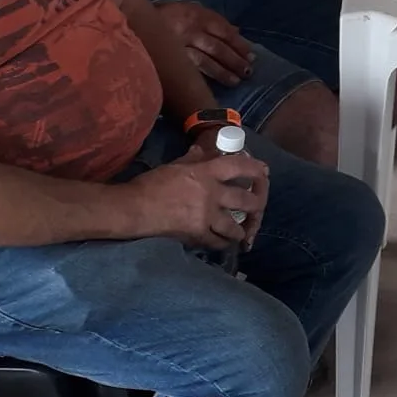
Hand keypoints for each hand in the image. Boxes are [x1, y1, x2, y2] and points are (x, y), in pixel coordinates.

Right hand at [127, 148, 270, 249]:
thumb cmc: (151, 184)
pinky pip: (217, 242)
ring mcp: (206, 216)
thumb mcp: (175, 165)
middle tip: (258, 207)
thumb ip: (194, 159)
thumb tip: (203, 152)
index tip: (264, 172)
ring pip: (235, 227)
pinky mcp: (196, 235)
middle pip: (247, 200)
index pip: (240, 166)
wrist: (133, 208)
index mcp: (206, 172)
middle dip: (257, 205)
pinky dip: (222, 243)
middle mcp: (211, 194)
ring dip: (241, 230)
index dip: (256, 168)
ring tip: (241, 232)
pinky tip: (223, 243)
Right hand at [156, 2, 252, 84]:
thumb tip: (237, 30)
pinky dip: (203, 77)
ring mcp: (178, 43)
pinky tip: (213, 85)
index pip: (224, 29)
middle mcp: (189, 27)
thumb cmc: (163, 15)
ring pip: (206, 59)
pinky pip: (189, 68)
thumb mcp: (188, 9)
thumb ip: (211, 20)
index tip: (250, 54)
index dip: (239, 43)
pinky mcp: (168, 57)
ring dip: (223, 71)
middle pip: (218, 46)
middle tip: (249, 70)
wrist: (129, 17)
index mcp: (196, 13)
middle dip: (235, 59)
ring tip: (237, 80)